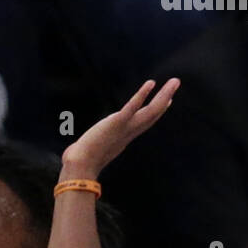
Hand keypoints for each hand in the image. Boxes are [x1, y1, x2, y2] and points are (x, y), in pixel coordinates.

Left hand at [60, 78, 179, 178]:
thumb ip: (87, 149)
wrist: (80, 166)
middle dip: (165, 98)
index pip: (145, 121)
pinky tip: (150, 83)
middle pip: (153, 113)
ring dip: (164, 94)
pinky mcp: (116, 123)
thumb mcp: (90, 152)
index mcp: (124, 137)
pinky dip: (141, 95)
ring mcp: (125, 127)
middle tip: (176, 83)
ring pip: (151, 110)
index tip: (168, 101)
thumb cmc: (81, 162)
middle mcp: (129, 132)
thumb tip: (71, 155)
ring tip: (174, 81)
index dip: (157, 111)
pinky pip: (132, 107)